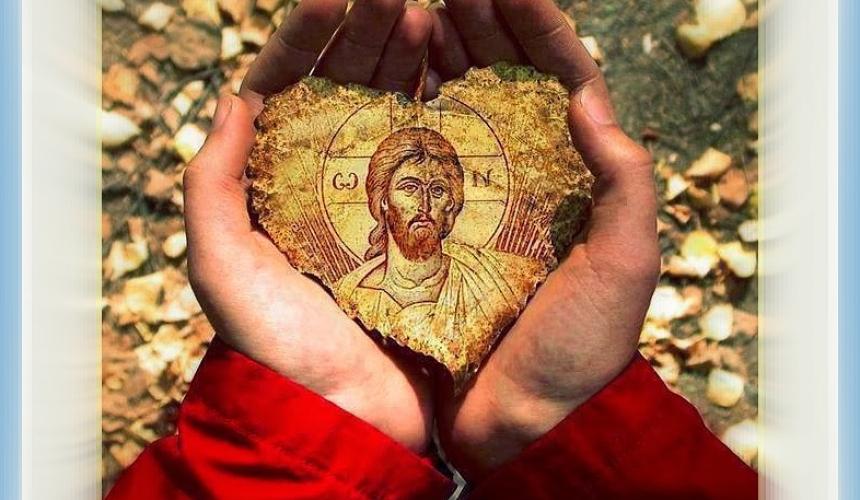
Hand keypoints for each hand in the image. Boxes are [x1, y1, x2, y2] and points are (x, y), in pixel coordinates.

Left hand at [183, 0, 433, 451]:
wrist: (346, 413)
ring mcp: (382, 202)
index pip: (288, 90)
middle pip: (346, 89)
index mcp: (277, 183)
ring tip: (428, 19)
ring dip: (407, 62)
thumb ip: (212, 184)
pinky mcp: (426, 225)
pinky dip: (442, 115)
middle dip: (367, 35)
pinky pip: (433, 159)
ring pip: (394, 112)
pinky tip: (453, 78)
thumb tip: (234, 99)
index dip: (306, 38)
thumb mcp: (222, 265)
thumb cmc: (278, 345)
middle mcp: (329, 184)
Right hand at [428, 0, 660, 476]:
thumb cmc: (580, 347)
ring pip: (461, 113)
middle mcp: (526, 181)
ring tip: (421, 19)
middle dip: (483, 30)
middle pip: (507, 85)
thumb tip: (586, 97)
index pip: (561, 82)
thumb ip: (623, 182)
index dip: (537, 29)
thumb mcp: (625, 263)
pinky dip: (410, 121)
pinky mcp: (436, 231)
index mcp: (576, 179)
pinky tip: (393, 89)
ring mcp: (478, 204)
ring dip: (445, 62)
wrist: (526, 420)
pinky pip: (422, 163)